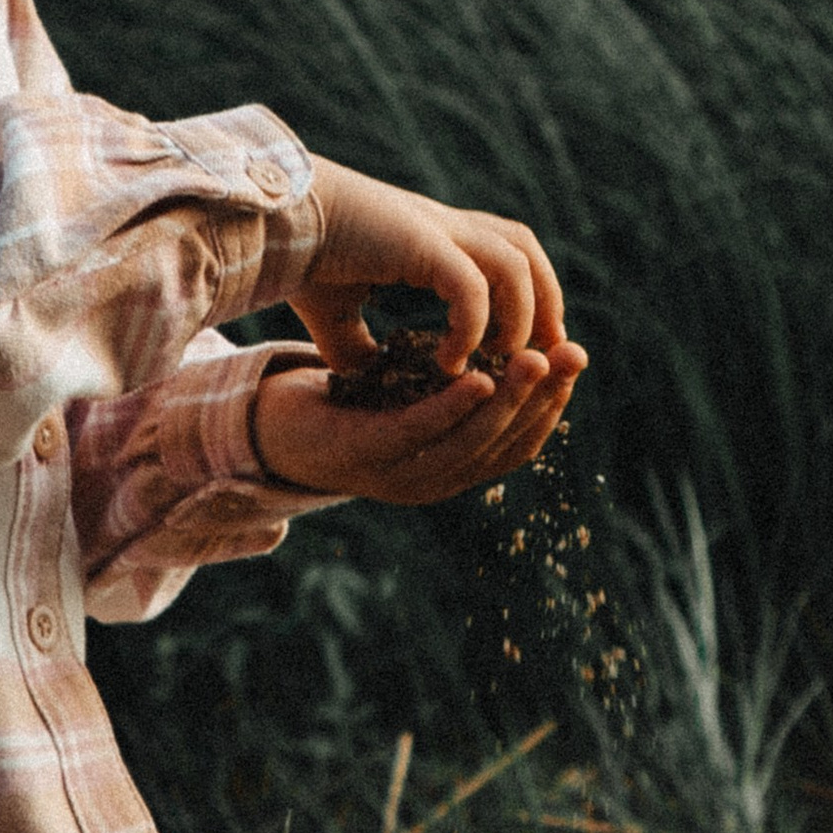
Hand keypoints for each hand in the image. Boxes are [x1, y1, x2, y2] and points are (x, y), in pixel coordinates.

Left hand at [247, 341, 586, 510]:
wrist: (259, 424)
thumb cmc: (338, 406)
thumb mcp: (404, 395)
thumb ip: (448, 387)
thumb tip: (506, 350)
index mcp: (445, 469)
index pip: (516, 443)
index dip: (551, 405)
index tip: (573, 358)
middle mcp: (429, 482)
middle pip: (503, 446)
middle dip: (543, 399)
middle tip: (571, 353)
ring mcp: (396, 476)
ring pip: (469, 443)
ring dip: (509, 401)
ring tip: (535, 359)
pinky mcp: (363, 457)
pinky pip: (418, 434)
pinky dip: (453, 409)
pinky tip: (479, 378)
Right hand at [292, 161, 568, 376]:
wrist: (274, 224)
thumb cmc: (300, 262)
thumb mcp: (335, 313)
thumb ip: (357, 345)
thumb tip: (363, 380)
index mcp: (433, 237)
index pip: (507, 253)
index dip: (527, 298)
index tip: (523, 350)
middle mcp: (445, 227)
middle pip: (526, 250)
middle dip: (545, 304)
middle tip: (541, 360)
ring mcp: (436, 229)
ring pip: (515, 265)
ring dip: (518, 318)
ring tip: (497, 364)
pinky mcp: (421, 241)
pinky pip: (470, 285)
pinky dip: (470, 326)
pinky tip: (451, 363)